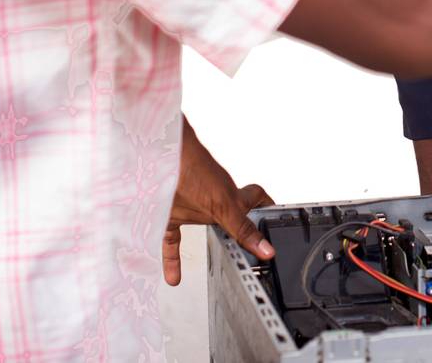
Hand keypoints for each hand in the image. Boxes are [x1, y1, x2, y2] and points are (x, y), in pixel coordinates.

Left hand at [162, 115, 275, 285]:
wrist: (157, 153)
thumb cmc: (192, 168)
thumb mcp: (222, 207)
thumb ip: (242, 229)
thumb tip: (267, 249)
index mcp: (232, 196)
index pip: (257, 199)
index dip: (267, 208)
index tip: (274, 225)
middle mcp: (213, 200)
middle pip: (230, 216)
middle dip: (236, 231)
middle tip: (245, 250)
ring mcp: (189, 206)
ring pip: (200, 227)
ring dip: (206, 243)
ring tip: (215, 263)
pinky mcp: (166, 213)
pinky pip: (171, 240)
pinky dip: (172, 260)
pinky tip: (173, 278)